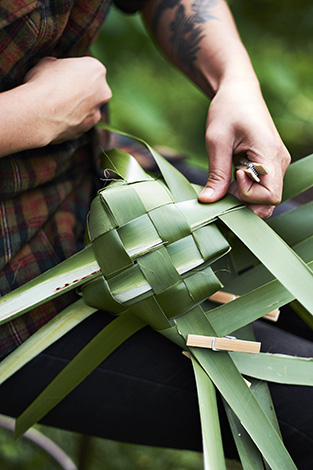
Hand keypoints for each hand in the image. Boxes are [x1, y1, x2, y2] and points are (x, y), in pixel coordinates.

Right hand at [24, 56, 111, 143]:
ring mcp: (97, 111)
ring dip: (76, 105)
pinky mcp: (88, 127)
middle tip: (60, 90)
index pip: (86, 67)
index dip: (71, 70)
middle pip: (92, 87)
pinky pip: (81, 121)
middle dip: (79, 88)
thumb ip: (58, 65)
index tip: (60, 74)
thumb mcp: (47, 63)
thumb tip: (54, 67)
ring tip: (56, 105)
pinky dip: (72, 119)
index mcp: (96, 69)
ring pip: (88, 106)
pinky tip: (57, 117)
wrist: (39, 115)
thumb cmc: (43, 85)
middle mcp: (103, 91)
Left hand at [198, 80, 290, 218]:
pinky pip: (261, 189)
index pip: (270, 196)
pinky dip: (245, 191)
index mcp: (270, 154)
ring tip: (227, 178)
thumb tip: (207, 202)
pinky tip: (231, 177)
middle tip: (225, 185)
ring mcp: (276, 165)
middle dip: (245, 203)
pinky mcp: (269, 166)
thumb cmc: (227, 109)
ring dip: (243, 198)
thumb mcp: (216, 141)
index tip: (233, 174)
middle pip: (269, 202)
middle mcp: (279, 162)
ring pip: (265, 199)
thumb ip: (216, 174)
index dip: (249, 195)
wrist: (238, 92)